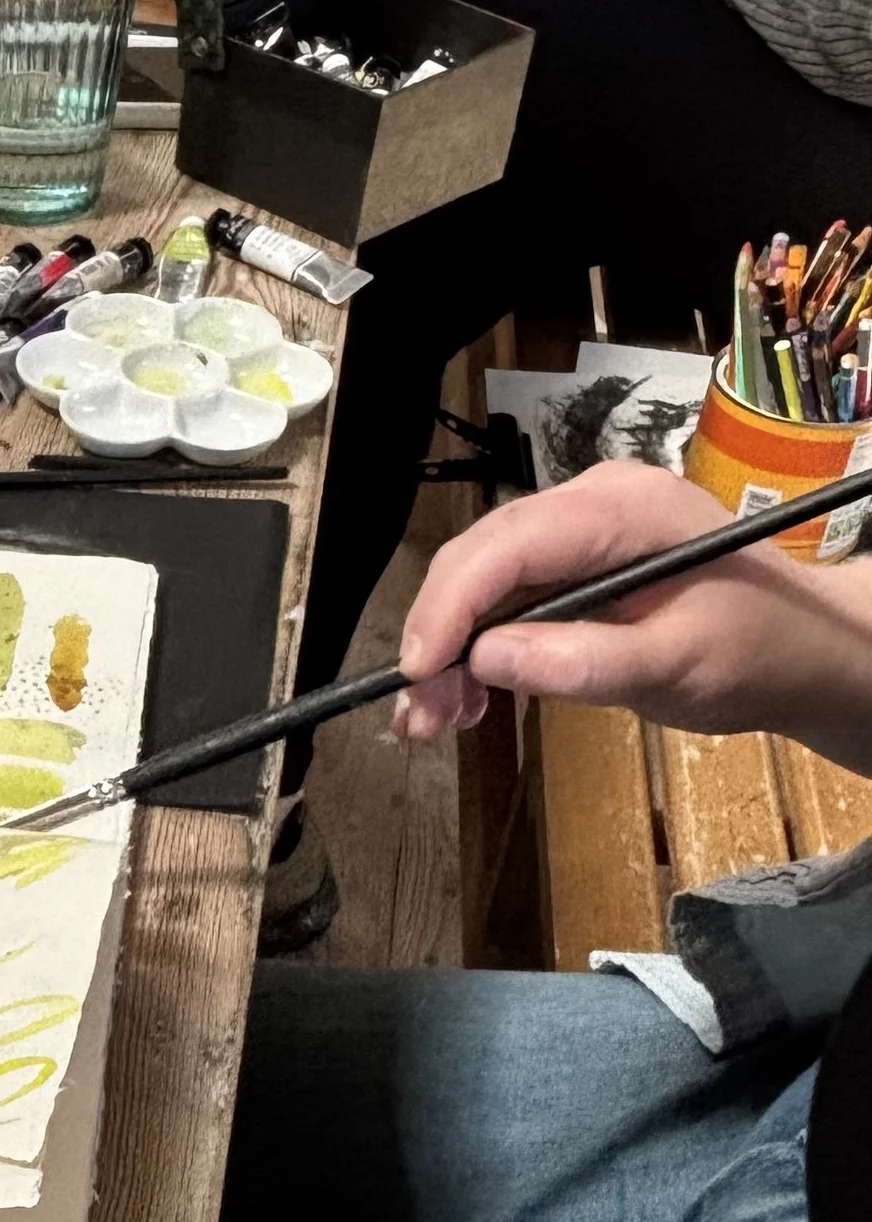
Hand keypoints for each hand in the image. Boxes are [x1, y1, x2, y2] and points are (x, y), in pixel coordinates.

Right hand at [396, 466, 871, 770]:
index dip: (450, 607)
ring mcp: (584, 527)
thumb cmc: (758, 652)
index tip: (418, 670)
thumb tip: (487, 658)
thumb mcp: (678, 666)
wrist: (804, 649)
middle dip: (440, 638)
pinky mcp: (579, 559)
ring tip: (438, 719)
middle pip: (482, 559)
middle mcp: (595, 502)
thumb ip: (584, 661)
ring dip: (452, 651)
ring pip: (485, 581)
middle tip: (418, 712)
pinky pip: (509, 593)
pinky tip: (471, 696)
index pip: (508, 545)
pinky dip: (481, 646)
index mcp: (626, 512)